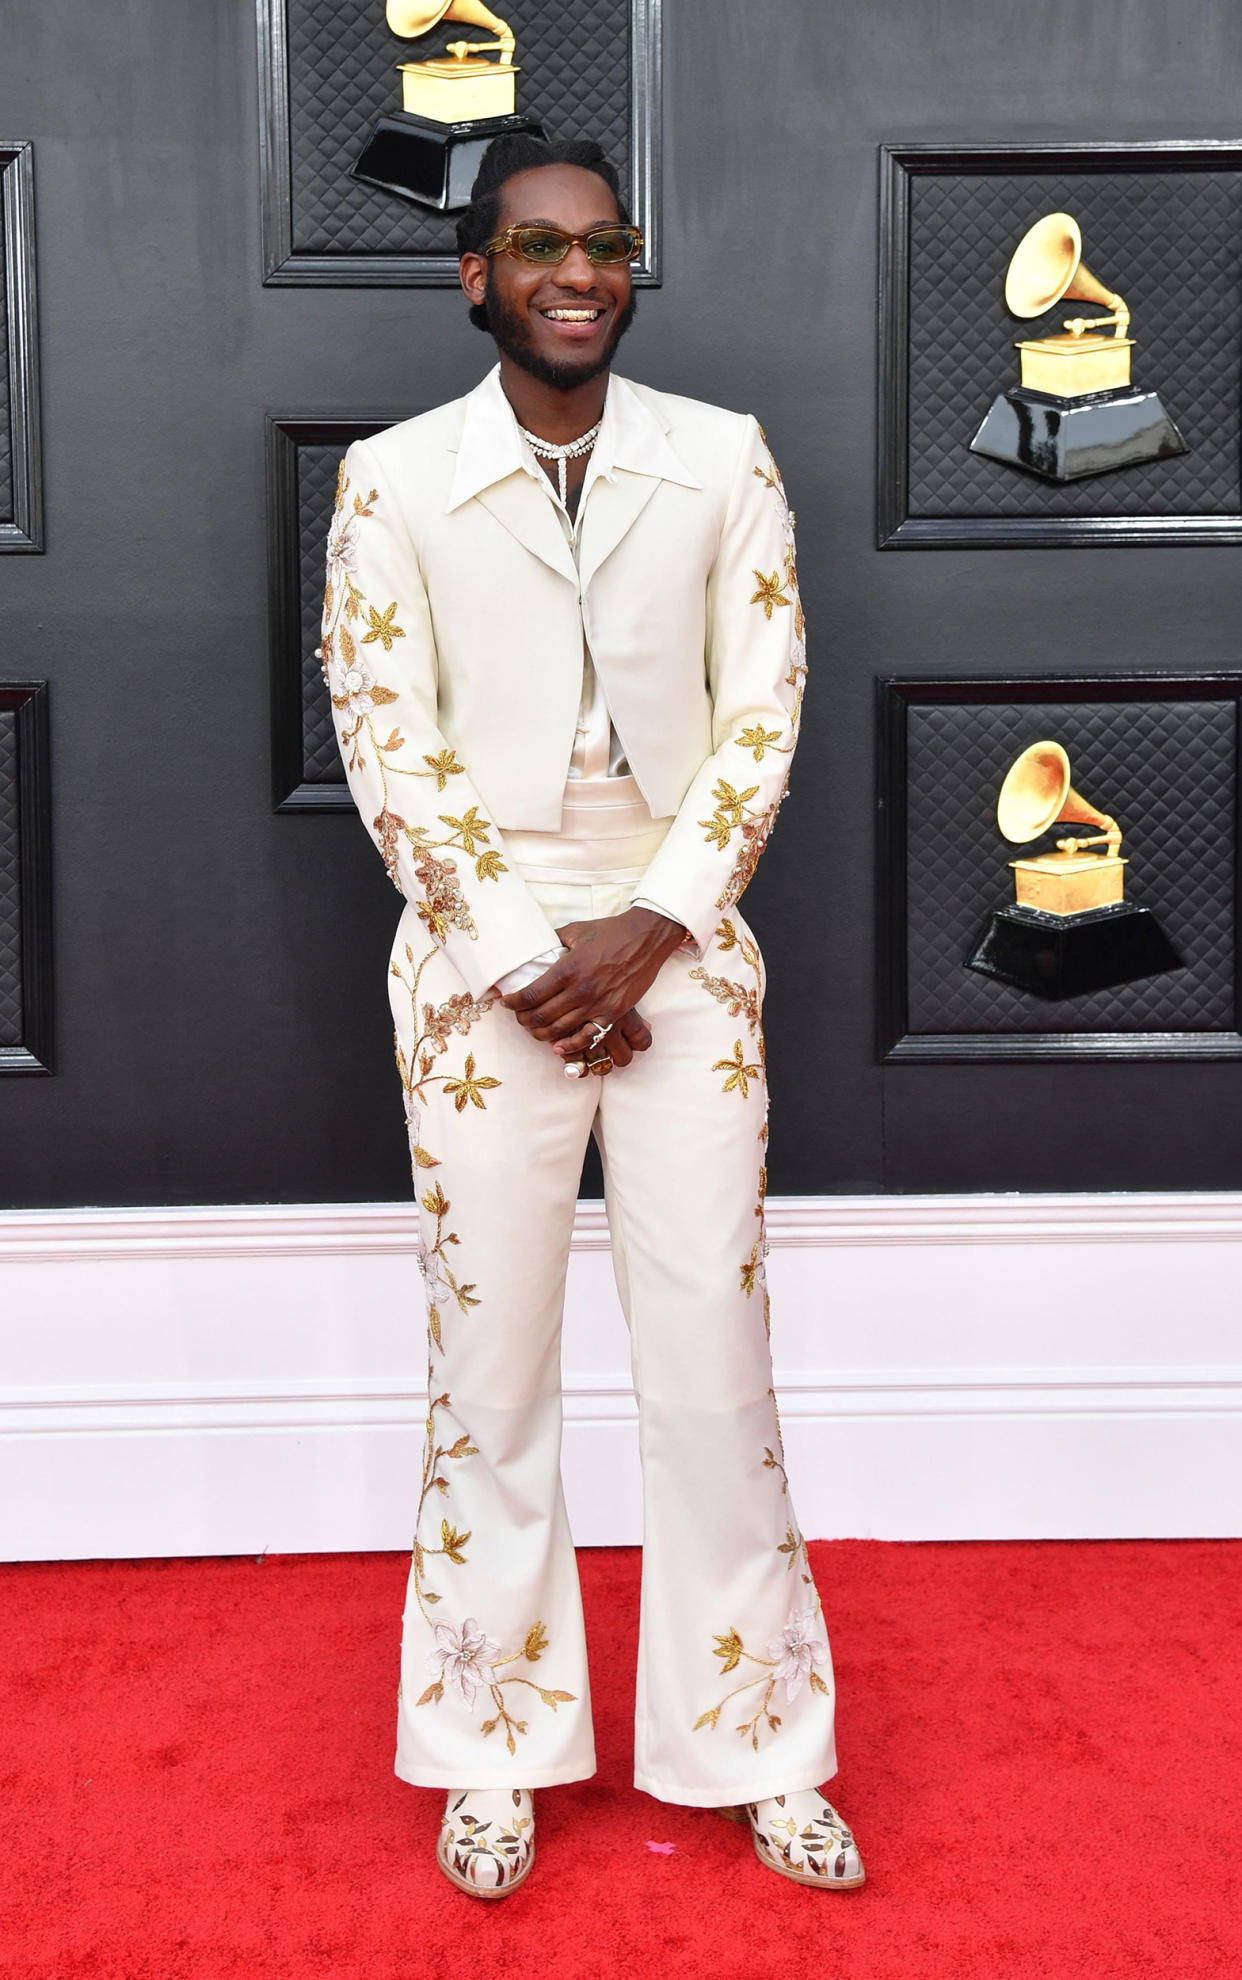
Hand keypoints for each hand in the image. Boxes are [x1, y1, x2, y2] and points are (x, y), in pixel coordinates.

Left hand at [502, 906, 686, 1059]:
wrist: (646, 938)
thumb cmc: (611, 931)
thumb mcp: (576, 931)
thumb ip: (553, 942)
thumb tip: (537, 947)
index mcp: (567, 969)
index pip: (530, 995)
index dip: (513, 1003)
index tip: (506, 1002)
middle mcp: (579, 990)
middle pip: (541, 1016)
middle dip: (523, 1020)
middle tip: (518, 1017)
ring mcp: (597, 1004)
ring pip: (559, 1030)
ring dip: (541, 1034)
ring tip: (533, 1029)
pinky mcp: (613, 1013)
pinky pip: (587, 1037)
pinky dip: (570, 1045)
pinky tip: (557, 1047)